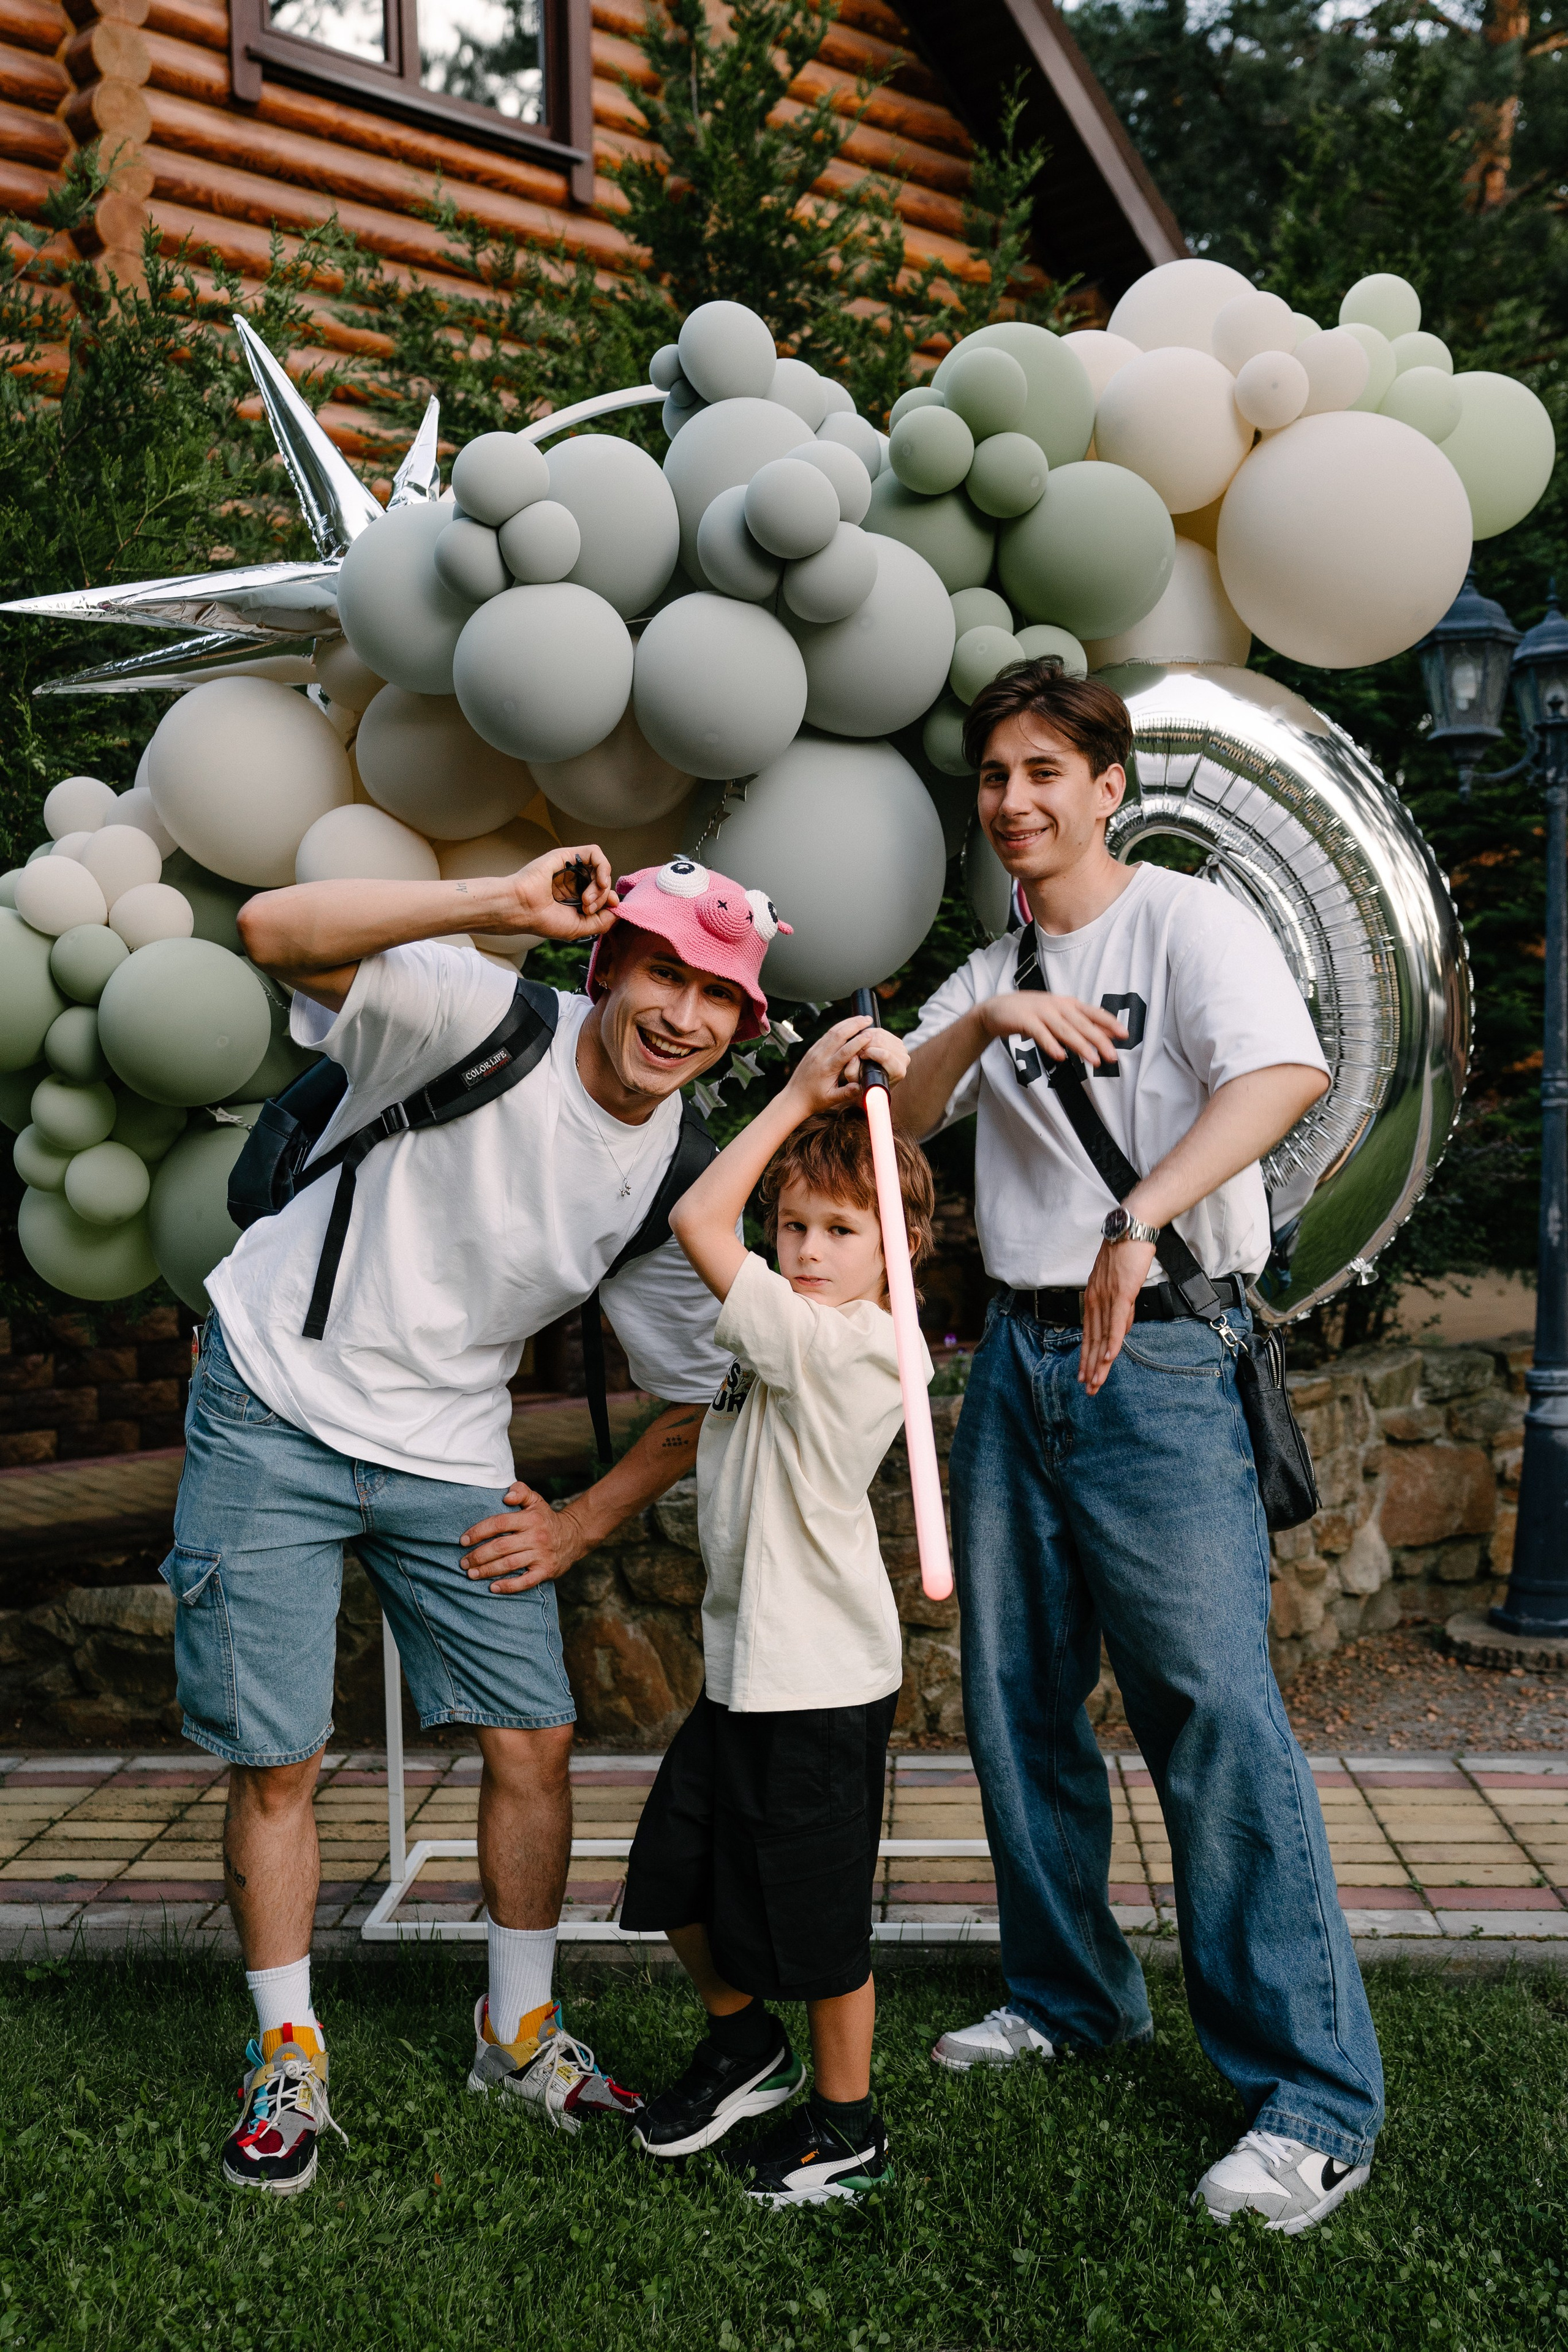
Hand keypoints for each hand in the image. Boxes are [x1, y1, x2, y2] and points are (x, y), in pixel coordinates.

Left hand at [459, 1481, 588, 1592]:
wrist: (574, 1536)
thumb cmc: (545, 1519)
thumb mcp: (535, 1500)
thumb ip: (521, 1491)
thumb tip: (506, 1496)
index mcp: (530, 1518)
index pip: (499, 1523)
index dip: (479, 1532)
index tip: (463, 1541)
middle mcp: (536, 1536)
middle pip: (501, 1547)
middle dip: (478, 1555)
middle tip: (464, 1562)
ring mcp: (541, 1555)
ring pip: (510, 1564)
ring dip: (487, 1571)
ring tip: (471, 1574)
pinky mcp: (546, 1570)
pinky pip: (526, 1581)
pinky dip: (508, 1586)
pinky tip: (493, 1588)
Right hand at [504, 847, 619, 941]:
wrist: (522, 909)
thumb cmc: (543, 920)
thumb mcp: (581, 927)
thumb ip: (603, 921)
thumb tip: (618, 908)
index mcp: (576, 897)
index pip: (604, 894)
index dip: (609, 902)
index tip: (605, 911)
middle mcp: (575, 880)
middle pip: (604, 882)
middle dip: (602, 898)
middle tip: (586, 907)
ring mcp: (571, 867)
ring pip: (602, 869)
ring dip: (601, 887)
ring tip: (586, 900)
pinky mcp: (567, 855)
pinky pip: (595, 852)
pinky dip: (603, 867)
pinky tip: (600, 882)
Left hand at [784, 1016, 909, 1114]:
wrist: (794, 1098)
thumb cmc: (814, 1100)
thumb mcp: (831, 1099)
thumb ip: (846, 1093)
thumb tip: (860, 1086)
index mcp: (827, 1068)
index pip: (845, 1051)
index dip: (858, 1042)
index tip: (870, 1034)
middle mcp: (820, 1056)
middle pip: (838, 1035)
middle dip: (855, 1025)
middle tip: (869, 1019)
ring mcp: (815, 1051)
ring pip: (832, 1031)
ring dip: (847, 1023)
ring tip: (861, 1019)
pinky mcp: (812, 1049)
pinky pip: (827, 1034)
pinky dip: (839, 1027)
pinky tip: (848, 1025)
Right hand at [981, 991, 1127, 1067]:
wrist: (997, 1009)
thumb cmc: (1032, 1014)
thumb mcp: (1059, 1015)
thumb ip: (1081, 1024)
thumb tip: (1108, 1033)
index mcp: (1068, 1004)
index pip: (1093, 1013)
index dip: (1109, 1023)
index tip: (1124, 1035)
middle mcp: (1057, 1005)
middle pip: (1082, 1024)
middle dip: (1099, 1040)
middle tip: (1112, 1057)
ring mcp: (1040, 1011)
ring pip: (1064, 1030)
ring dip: (1080, 1046)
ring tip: (1093, 1061)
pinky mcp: (1024, 1020)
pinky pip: (1040, 1034)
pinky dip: (1050, 1044)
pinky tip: (1060, 1056)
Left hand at [1078, 1235, 1156, 1393]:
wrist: (1130, 1231)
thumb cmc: (1126, 1254)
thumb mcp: (1121, 1284)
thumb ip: (1121, 1308)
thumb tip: (1121, 1328)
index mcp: (1093, 1299)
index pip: (1089, 1334)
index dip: (1086, 1356)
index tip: (1083, 1375)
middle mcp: (1095, 1301)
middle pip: (1092, 1340)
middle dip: (1089, 1367)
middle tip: (1087, 1389)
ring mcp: (1107, 1298)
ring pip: (1101, 1337)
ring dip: (1099, 1362)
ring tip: (1096, 1383)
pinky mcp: (1121, 1294)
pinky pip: (1115, 1323)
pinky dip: (1112, 1342)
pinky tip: (1108, 1358)